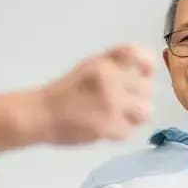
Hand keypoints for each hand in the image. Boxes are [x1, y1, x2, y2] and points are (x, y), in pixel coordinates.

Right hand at [39, 46, 154, 145]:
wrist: (41, 114)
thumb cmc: (64, 92)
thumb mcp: (88, 68)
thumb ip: (114, 66)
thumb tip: (144, 73)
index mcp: (104, 63)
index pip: (137, 55)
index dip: (147, 64)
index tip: (144, 73)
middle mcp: (110, 80)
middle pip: (146, 89)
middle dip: (138, 98)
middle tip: (124, 104)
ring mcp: (111, 104)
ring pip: (144, 111)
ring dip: (134, 117)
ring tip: (120, 118)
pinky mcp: (108, 127)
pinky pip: (129, 131)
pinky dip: (119, 132)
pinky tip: (105, 128)